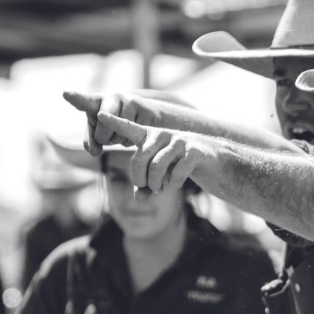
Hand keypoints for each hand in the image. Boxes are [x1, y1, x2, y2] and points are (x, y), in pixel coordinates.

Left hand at [63, 90, 158, 156]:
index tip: (65, 94)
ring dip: (119, 139)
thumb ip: (91, 141)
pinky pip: (133, 133)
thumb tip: (94, 152)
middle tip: (108, 136)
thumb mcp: (100, 130)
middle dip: (104, 138)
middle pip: (102, 127)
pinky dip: (132, 138)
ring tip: (123, 131)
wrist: (146, 115)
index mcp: (96, 102)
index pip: (84, 102)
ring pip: (118, 132)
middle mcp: (112, 98)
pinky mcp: (143, 108)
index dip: (76, 98)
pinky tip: (135, 131)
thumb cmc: (116, 123)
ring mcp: (128, 101)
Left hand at [93, 113, 209, 191]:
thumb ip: (146, 186)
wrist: (214, 162)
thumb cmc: (181, 166)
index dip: (114, 122)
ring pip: (156, 167)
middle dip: (140, 179)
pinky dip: (173, 183)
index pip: (128, 128)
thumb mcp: (160, 177)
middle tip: (146, 188)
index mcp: (150, 137)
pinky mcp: (193, 151)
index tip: (99, 114)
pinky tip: (175, 184)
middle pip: (139, 159)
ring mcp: (179, 141)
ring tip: (160, 188)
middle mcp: (162, 135)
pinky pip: (176, 172)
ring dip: (155, 184)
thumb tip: (139, 199)